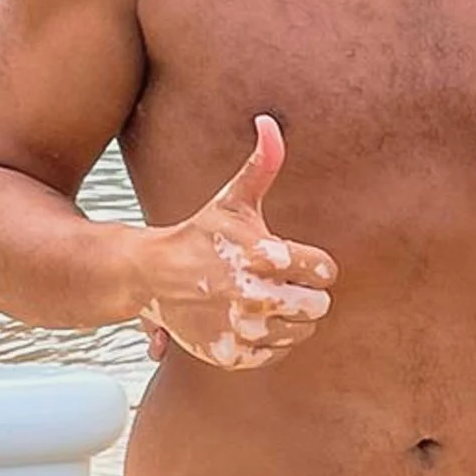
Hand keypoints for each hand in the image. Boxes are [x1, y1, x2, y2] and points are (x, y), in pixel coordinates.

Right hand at [138, 116, 336, 371]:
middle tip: (279, 281)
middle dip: (305, 292)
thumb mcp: (232, 199)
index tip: (292, 259)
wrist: (150, 276)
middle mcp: (255, 296)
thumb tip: (269, 121)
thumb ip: (261, 164)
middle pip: (319, 305)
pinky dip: (270, 340)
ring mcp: (243, 329)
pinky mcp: (233, 355)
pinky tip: (251, 321)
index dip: (313, 264)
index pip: (325, 270)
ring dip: (290, 317)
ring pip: (303, 331)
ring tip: (265, 300)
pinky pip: (279, 353)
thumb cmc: (201, 235)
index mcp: (263, 254)